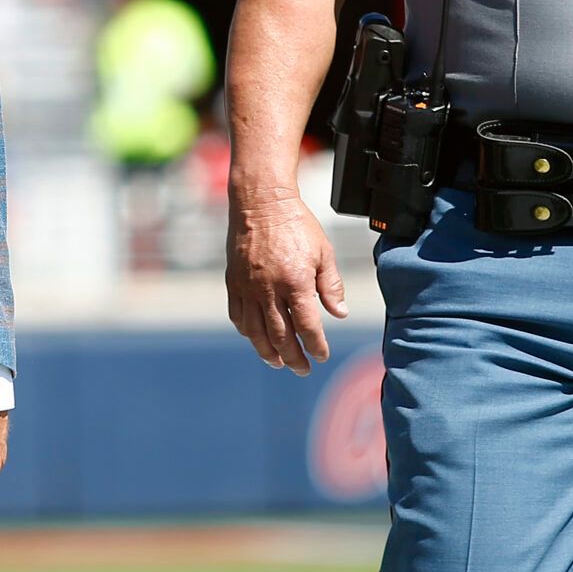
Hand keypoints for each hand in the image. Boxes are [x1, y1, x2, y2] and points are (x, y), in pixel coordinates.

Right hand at [225, 191, 348, 375]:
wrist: (260, 202)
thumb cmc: (296, 225)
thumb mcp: (324, 252)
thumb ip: (331, 286)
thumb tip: (339, 314)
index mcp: (295, 282)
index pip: (308, 327)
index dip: (316, 346)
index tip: (322, 355)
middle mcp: (269, 289)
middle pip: (280, 336)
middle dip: (293, 358)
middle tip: (302, 369)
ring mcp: (248, 286)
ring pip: (255, 331)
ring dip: (267, 351)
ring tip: (278, 362)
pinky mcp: (233, 281)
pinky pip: (238, 315)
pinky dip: (247, 331)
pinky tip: (256, 337)